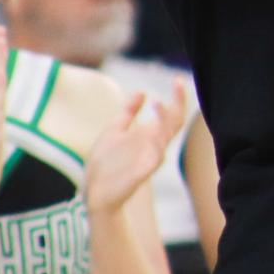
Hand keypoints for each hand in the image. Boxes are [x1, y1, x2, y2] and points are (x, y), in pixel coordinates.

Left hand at [85, 78, 188, 215]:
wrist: (95, 193)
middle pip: (175, 123)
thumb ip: (128, 112)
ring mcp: (149, 158)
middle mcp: (153, 145)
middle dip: (177, 105)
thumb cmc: (106, 164)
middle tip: (177, 85)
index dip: (178, 98)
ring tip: (158, 105)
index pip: (171, 115)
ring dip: (164, 120)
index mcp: (149, 135)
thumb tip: (142, 91)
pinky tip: (155, 135)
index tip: (178, 80)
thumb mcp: (114, 130)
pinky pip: (155, 158)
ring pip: (165, 136)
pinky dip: (157, 146)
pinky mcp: (141, 173)